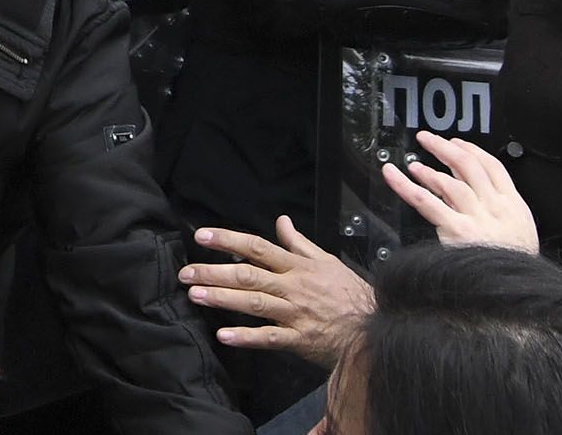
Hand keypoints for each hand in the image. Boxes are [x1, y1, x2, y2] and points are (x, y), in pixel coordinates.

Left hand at [179, 215, 374, 368]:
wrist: (375, 326)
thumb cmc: (349, 294)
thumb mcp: (326, 262)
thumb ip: (299, 243)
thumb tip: (281, 221)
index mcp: (298, 266)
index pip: (257, 247)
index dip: (228, 239)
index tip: (202, 236)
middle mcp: (293, 286)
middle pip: (248, 274)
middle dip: (214, 271)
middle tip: (186, 272)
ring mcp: (295, 312)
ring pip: (254, 302)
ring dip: (222, 298)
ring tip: (195, 295)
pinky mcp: (300, 339)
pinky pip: (269, 337)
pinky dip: (246, 337)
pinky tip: (223, 335)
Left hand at [380, 130, 537, 253]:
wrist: (516, 293)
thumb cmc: (514, 267)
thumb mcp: (521, 235)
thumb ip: (500, 214)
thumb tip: (474, 195)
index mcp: (514, 206)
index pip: (494, 167)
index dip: (473, 151)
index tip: (457, 144)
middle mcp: (495, 208)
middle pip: (470, 167)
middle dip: (447, 149)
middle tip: (427, 139)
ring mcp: (477, 219)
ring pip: (451, 183)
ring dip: (429, 169)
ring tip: (413, 163)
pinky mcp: (457, 231)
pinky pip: (427, 202)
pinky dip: (407, 187)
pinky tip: (396, 176)